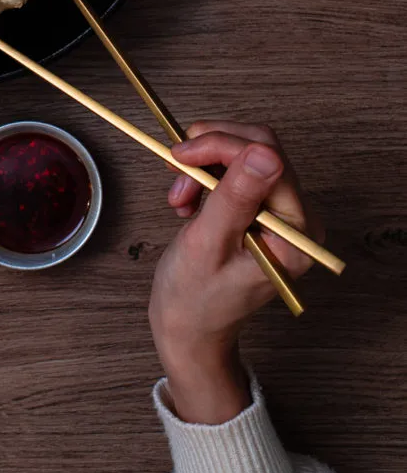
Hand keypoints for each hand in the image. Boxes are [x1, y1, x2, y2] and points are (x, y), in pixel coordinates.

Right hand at [148, 121, 322, 423]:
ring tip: (180, 197)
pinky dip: (206, 175)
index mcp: (296, 232)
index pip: (268, 158)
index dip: (223, 146)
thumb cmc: (196, 297)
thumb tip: (264, 153)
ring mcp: (280, 212)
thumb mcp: (208, 245)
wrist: (189, 326)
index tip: (180, 154)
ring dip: (204, 165)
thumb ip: (236, 198)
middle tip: (176, 168)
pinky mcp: (261, 208)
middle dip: (212, 152)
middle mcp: (297, 218)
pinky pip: (235, 170)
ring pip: (243, 154)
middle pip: (259, 148)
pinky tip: (189, 201)